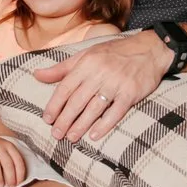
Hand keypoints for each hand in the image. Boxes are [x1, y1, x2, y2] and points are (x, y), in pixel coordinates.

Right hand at [0, 135, 28, 186]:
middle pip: (7, 162)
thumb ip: (11, 160)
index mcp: (8, 146)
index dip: (20, 173)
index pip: (18, 160)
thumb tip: (16, 179)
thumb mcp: (5, 149)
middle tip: (10, 186)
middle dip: (10, 177)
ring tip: (0, 185)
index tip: (19, 183)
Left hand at [36, 31, 170, 143]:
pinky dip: (104, 125)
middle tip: (56, 134)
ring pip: (94, 108)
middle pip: (77, 101)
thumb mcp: (86, 55)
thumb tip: (37, 74)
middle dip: (65, 119)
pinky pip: (116, 112)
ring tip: (71, 138)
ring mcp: (116, 83)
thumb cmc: (114, 53)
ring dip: (81, 125)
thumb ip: (62, 68)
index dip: (55, 105)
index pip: (65, 87)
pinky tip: (94, 135)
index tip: (47, 119)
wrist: (150, 49)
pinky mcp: (131, 93)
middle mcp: (100, 73)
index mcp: (86, 63)